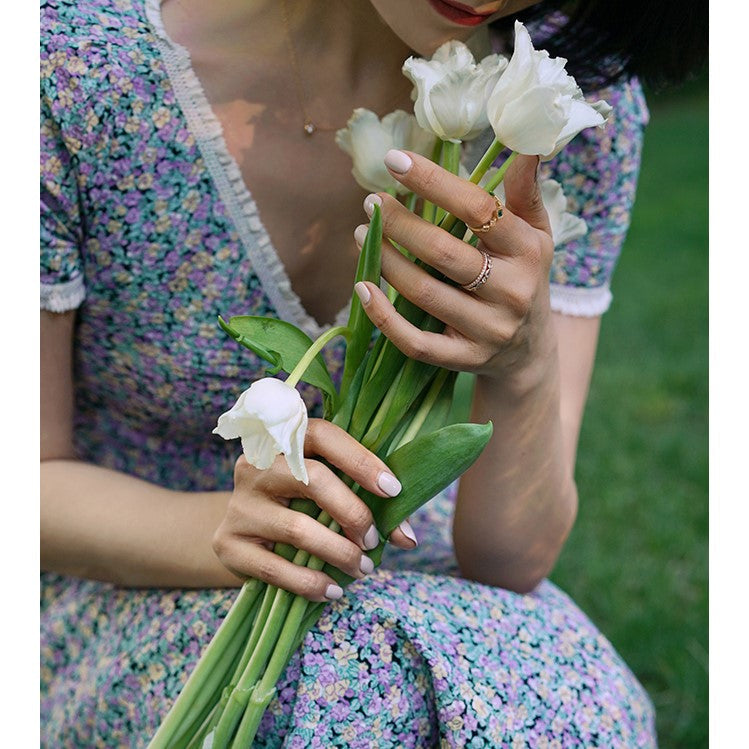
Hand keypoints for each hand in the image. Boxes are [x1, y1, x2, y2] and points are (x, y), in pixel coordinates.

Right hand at [212, 419, 415, 601]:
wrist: (243, 533)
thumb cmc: (301, 506)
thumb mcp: (331, 493)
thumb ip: (371, 505)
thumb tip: (409, 539)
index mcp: (284, 441)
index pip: (323, 437)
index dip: (360, 460)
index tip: (393, 490)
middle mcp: (256, 466)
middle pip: (312, 479)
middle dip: (354, 513)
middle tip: (375, 540)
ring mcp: (239, 504)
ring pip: (298, 528)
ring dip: (340, 553)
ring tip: (363, 568)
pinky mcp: (228, 543)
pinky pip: (275, 568)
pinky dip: (310, 582)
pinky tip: (333, 590)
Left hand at [354, 150, 555, 385]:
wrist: (530, 352)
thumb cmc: (525, 278)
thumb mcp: (536, 236)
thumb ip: (525, 192)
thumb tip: (526, 142)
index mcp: (527, 251)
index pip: (478, 209)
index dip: (433, 182)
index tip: (395, 161)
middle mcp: (511, 292)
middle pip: (443, 252)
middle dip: (400, 223)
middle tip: (371, 202)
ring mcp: (487, 330)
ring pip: (424, 293)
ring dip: (385, 260)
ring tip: (360, 234)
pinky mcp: (463, 360)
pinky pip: (415, 342)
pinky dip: (383, 317)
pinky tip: (361, 288)